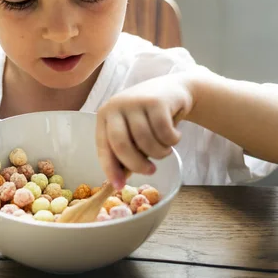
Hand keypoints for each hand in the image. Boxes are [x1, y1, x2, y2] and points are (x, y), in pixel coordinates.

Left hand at [96, 73, 193, 189]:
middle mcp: (116, 106)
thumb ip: (125, 149)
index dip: (110, 168)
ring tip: (164, 149)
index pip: (103, 146)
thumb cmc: (148, 118)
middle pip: (122, 144)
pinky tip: (174, 135)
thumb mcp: (131, 130)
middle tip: (150, 171)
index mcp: (105, 116)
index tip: (118, 186)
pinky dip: (172, 141)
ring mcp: (136, 102)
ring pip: (146, 141)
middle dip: (136, 164)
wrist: (173, 91)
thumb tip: (119, 181)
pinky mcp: (156, 101)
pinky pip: (164, 133)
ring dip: (159, 153)